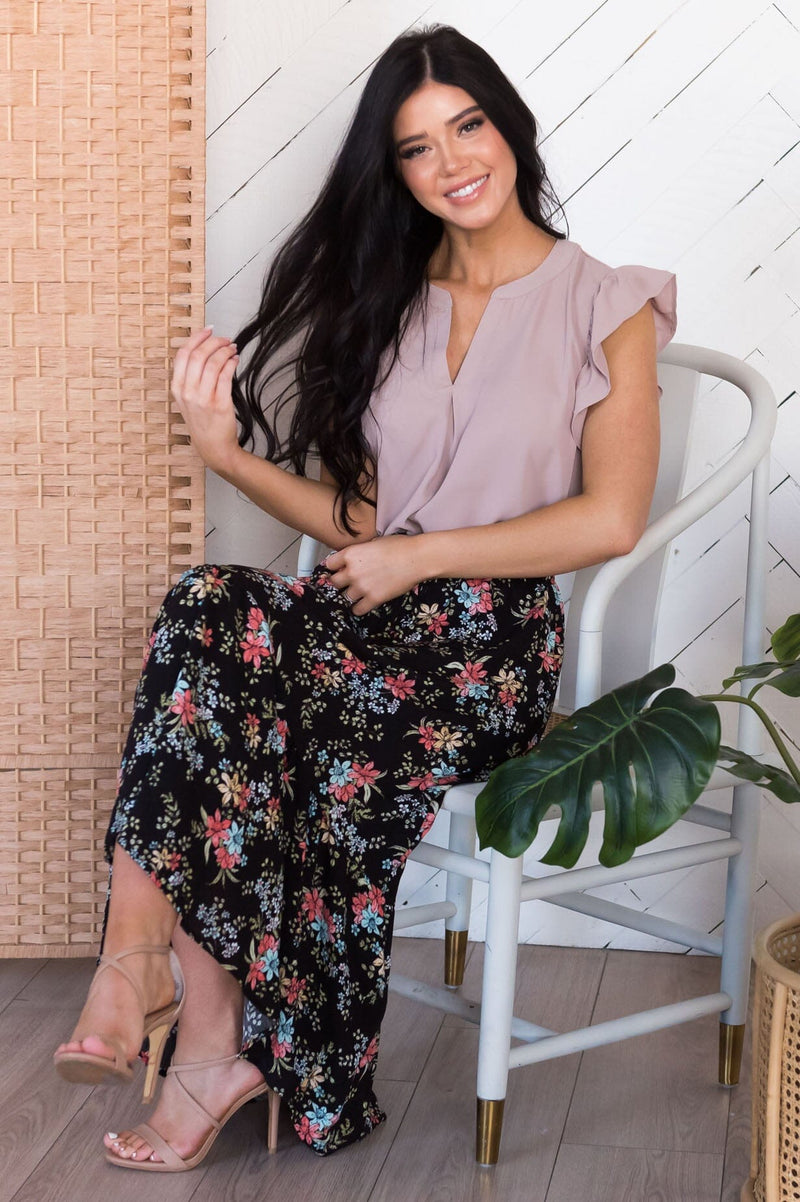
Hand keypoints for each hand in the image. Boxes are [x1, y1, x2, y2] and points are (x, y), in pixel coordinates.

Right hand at [170, 326, 240, 474]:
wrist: (213, 448)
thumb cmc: (203, 422)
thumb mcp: (188, 399)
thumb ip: (191, 377)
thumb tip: (204, 349)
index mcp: (177, 388)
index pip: (182, 354)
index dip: (196, 338)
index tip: (208, 330)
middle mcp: (187, 392)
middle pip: (198, 355)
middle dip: (214, 342)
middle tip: (225, 339)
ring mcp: (202, 398)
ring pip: (213, 362)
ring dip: (225, 351)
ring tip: (232, 348)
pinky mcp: (219, 403)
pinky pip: (226, 375)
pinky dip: (232, 362)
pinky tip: (235, 360)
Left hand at [323, 535, 430, 614]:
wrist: (416, 558)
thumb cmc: (399, 546)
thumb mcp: (374, 542)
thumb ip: (360, 552)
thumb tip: (357, 558)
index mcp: (351, 554)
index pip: (329, 564)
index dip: (334, 567)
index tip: (338, 570)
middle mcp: (352, 571)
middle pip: (334, 582)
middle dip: (339, 583)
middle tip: (346, 583)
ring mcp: (362, 587)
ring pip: (345, 597)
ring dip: (350, 596)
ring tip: (358, 594)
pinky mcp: (373, 599)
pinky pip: (357, 610)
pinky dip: (358, 608)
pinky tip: (363, 604)